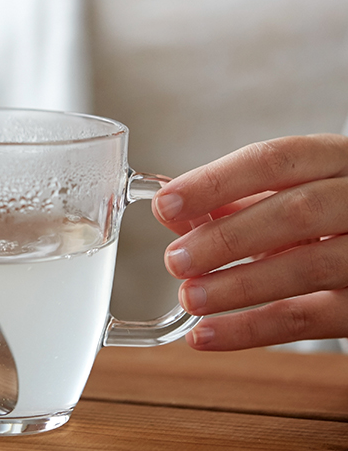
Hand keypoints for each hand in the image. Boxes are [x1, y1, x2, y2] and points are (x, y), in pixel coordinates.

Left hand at [153, 134, 347, 349]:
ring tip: (190, 297)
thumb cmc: (322, 216)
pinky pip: (310, 320)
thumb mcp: (284, 197)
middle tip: (175, 259)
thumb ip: (228, 202)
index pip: (273, 161)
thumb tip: (169, 212)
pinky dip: (251, 329)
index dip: (215, 182)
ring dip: (238, 285)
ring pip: (308, 267)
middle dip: (226, 238)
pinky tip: (207, 334)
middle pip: (295, 212)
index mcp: (332, 160)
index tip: (165, 203)